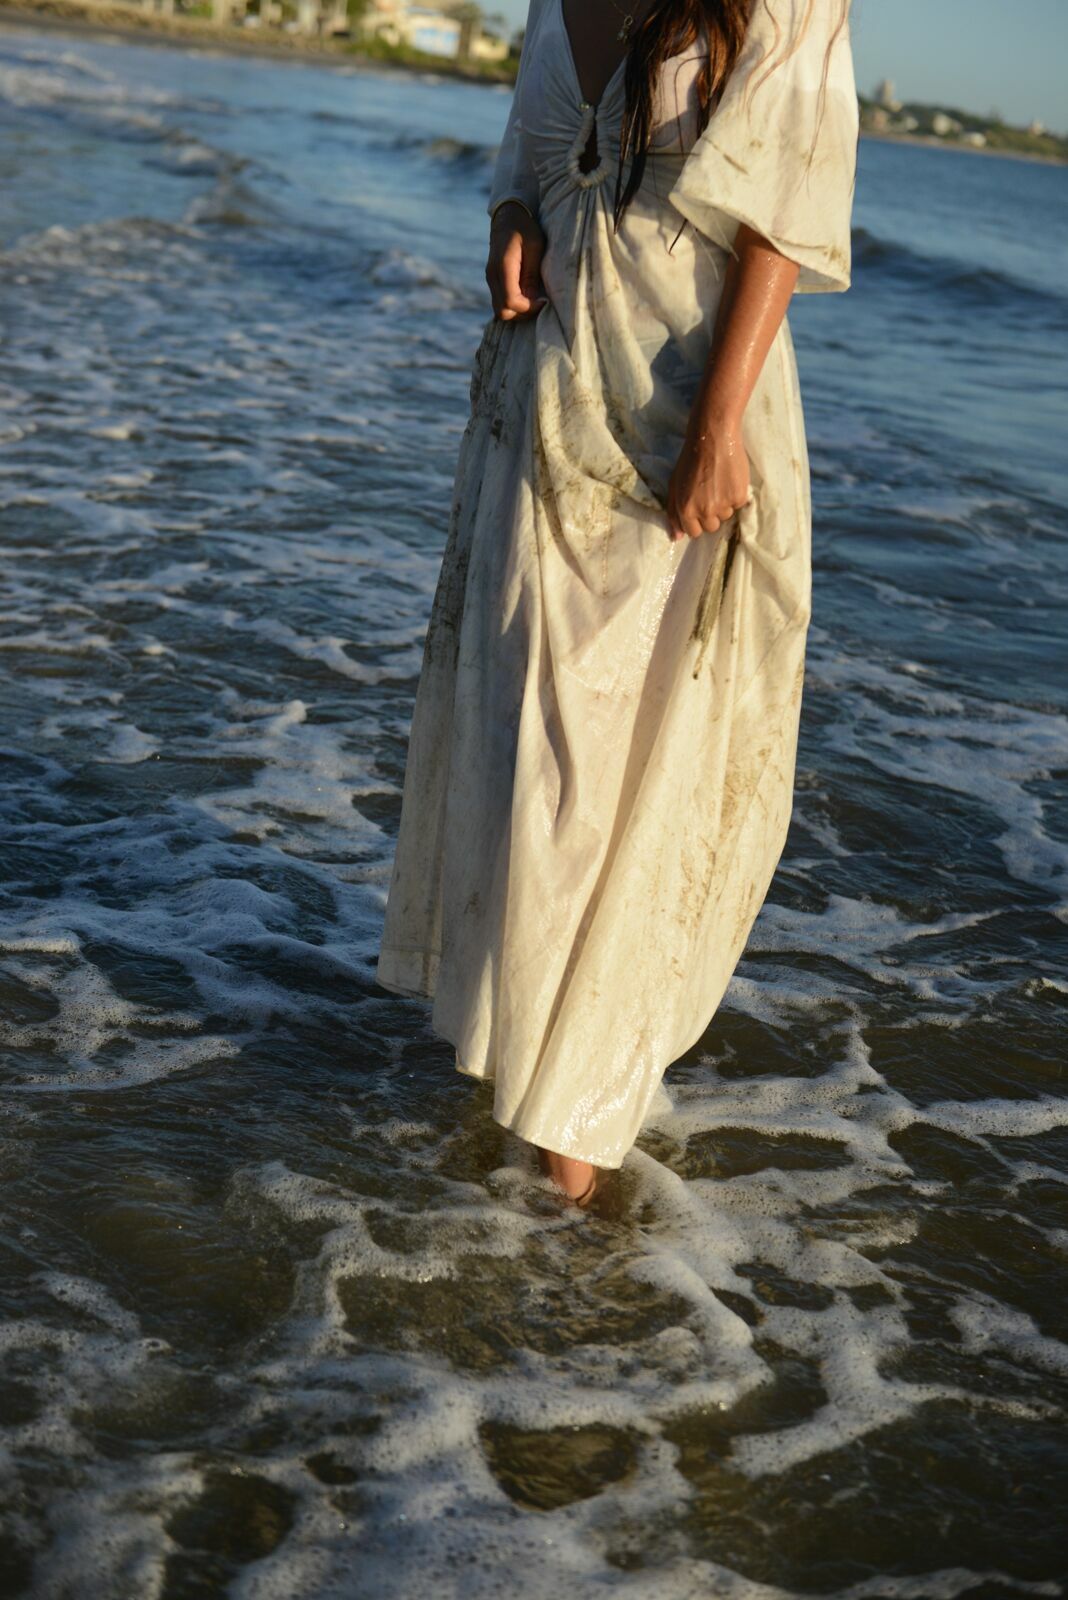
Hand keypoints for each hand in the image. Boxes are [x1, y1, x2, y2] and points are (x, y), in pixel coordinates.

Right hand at [486, 203, 546, 321]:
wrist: (508, 217)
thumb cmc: (525, 228)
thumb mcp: (535, 246)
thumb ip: (532, 274)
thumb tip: (533, 300)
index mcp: (503, 266)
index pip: (511, 301)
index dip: (529, 308)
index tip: (544, 301)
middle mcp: (492, 276)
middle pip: (502, 312)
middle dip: (523, 314)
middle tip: (540, 304)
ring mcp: (491, 280)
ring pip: (500, 311)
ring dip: (518, 312)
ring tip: (535, 301)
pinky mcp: (494, 281)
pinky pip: (500, 303)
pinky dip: (513, 306)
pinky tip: (527, 298)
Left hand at [666, 415, 751, 542]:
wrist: (713, 438)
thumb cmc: (690, 460)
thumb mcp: (674, 485)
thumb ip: (673, 512)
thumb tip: (677, 537)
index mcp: (685, 509)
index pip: (694, 532)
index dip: (696, 520)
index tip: (699, 508)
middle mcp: (704, 511)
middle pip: (711, 527)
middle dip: (710, 514)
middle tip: (710, 493)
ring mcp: (723, 505)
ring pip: (725, 516)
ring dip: (723, 504)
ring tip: (719, 482)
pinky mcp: (739, 496)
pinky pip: (738, 504)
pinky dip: (735, 494)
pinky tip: (729, 478)